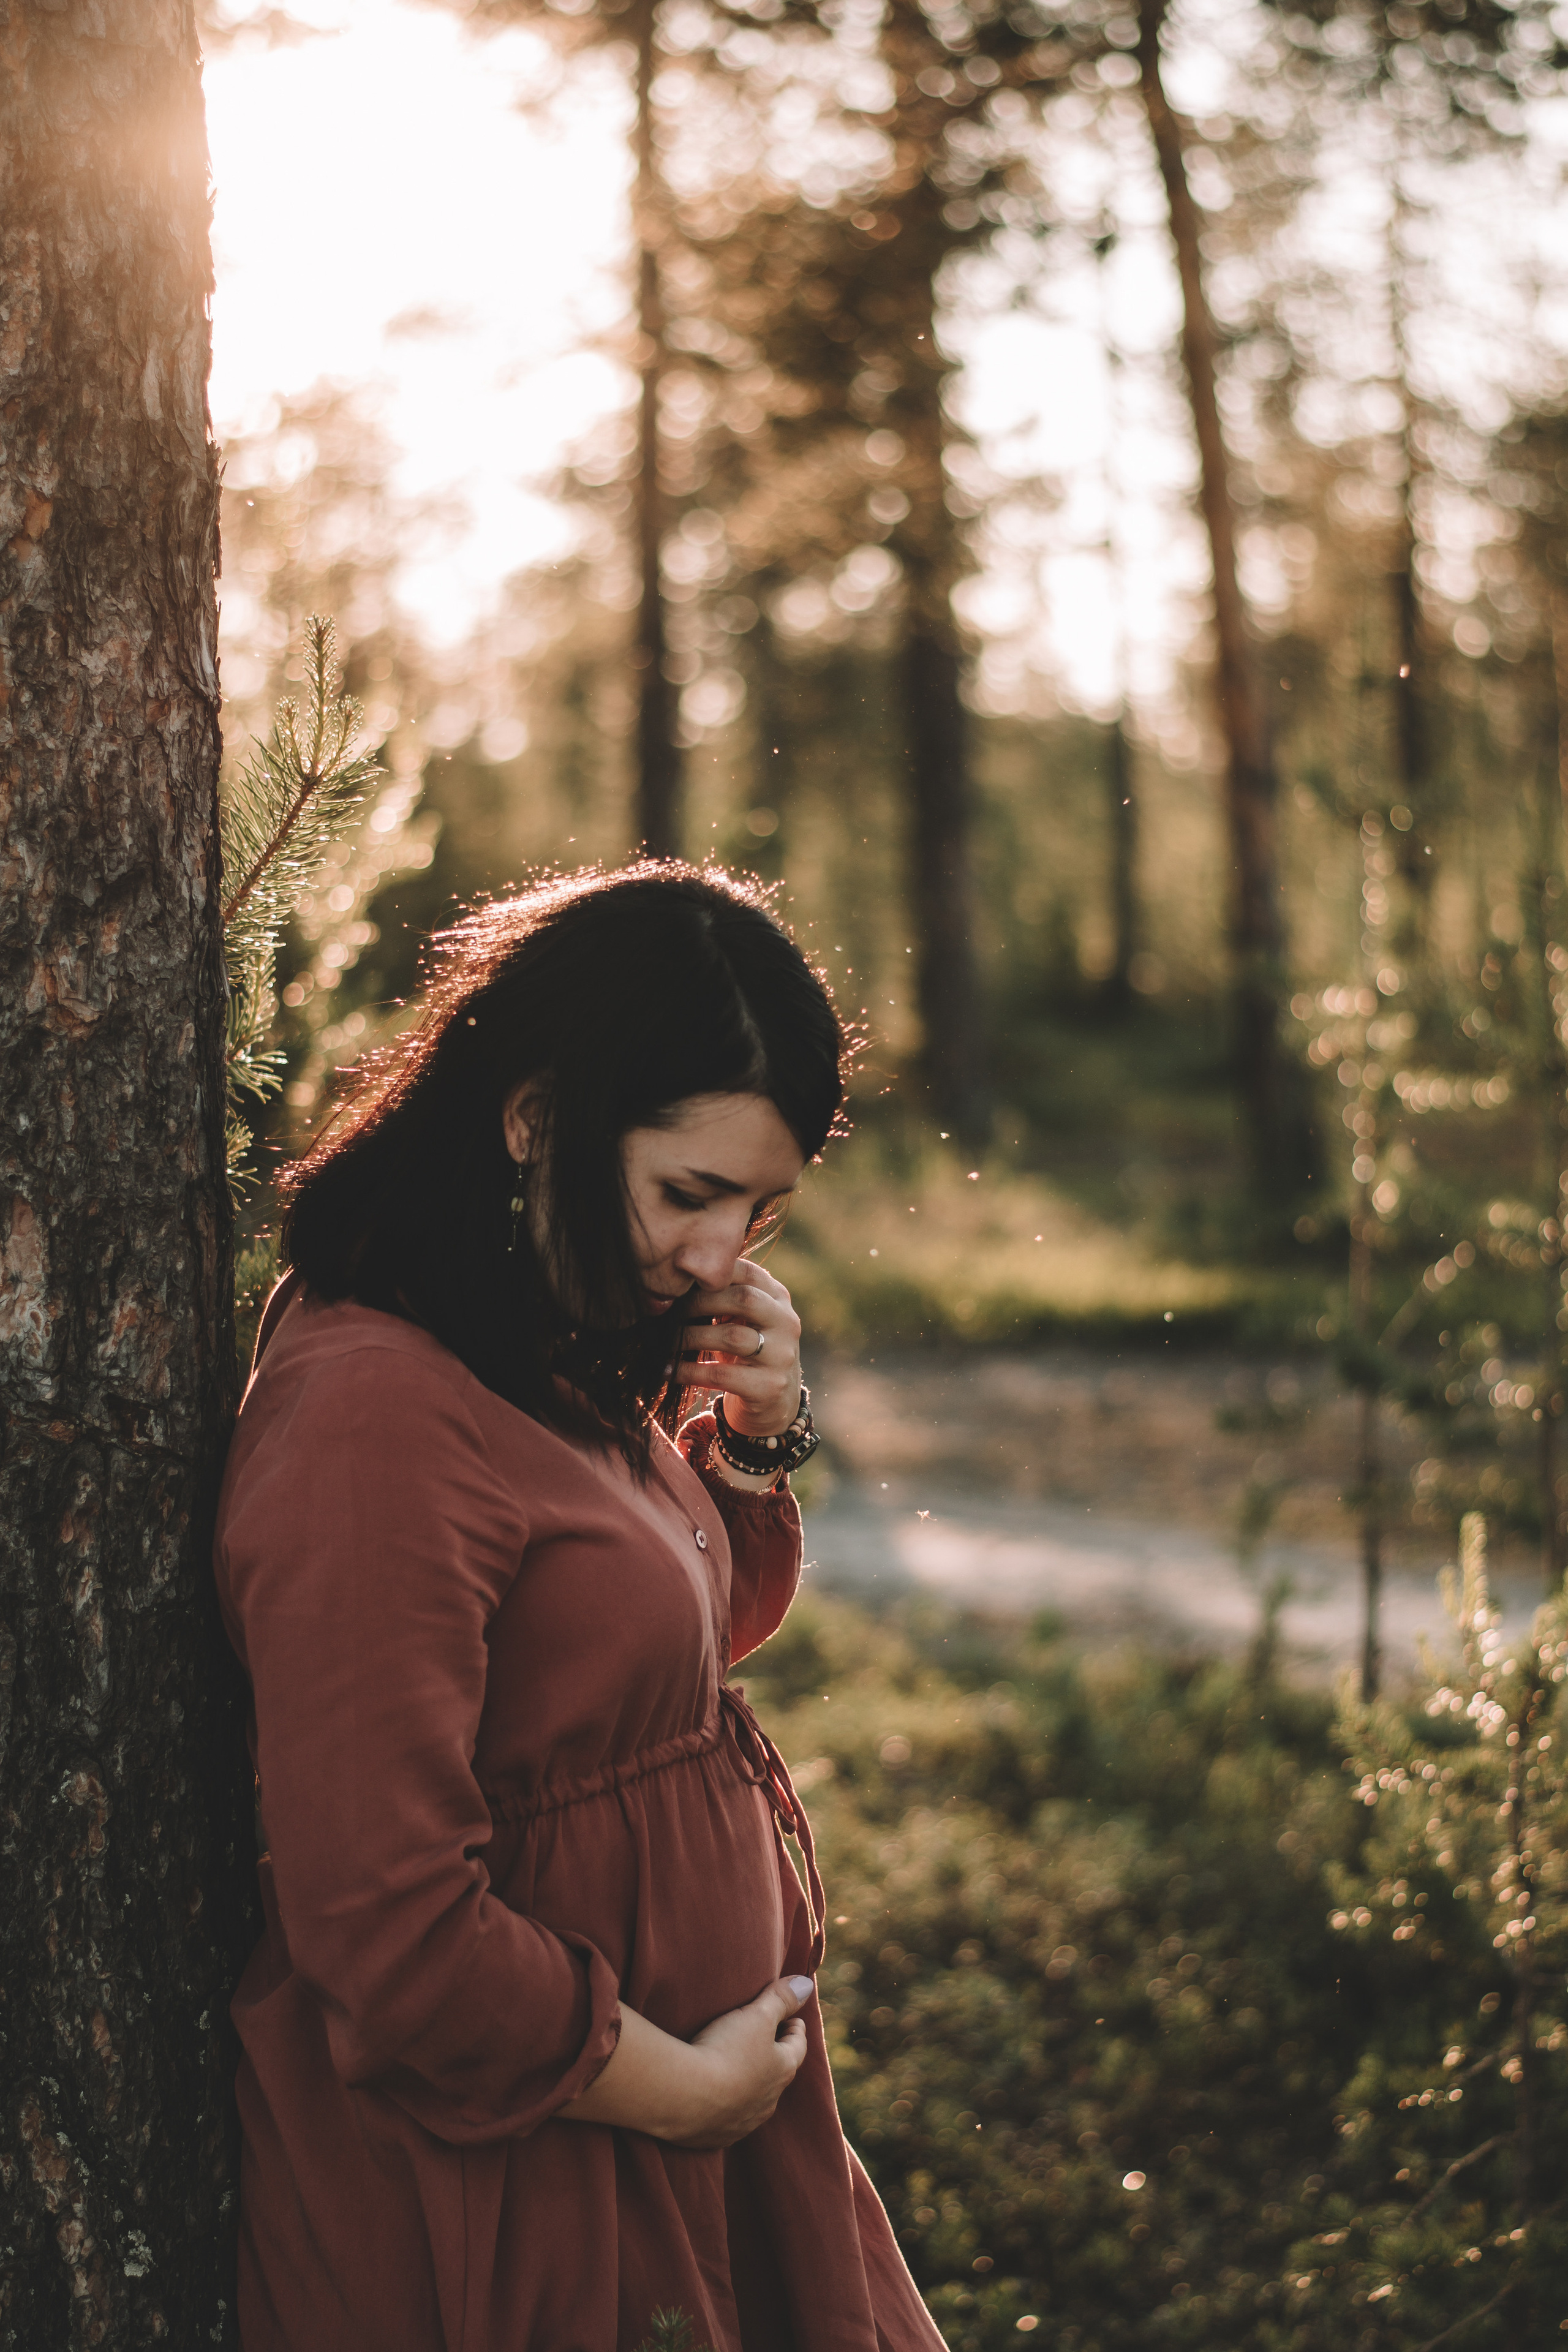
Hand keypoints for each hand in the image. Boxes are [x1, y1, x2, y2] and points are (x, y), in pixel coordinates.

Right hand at [669, 1974, 814, 2147]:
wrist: (685, 2097)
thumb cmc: (725, 2050)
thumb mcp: (756, 2015)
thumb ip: (781, 1999)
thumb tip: (805, 1985)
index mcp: (782, 2070)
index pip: (797, 2046)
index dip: (795, 2029)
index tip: (793, 2019)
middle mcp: (768, 2101)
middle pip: (777, 2074)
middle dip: (773, 2057)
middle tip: (766, 2041)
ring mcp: (744, 2122)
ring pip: (754, 2100)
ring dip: (750, 2084)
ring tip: (737, 2069)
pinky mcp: (718, 2136)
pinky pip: (728, 2120)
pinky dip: (726, 2107)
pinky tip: (714, 2099)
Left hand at [682, 1258, 802, 1437]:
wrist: (775, 1403)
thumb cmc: (748, 1352)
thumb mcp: (744, 1320)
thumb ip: (724, 1297)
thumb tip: (676, 1279)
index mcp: (779, 1299)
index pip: (747, 1272)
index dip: (712, 1274)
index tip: (681, 1281)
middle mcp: (787, 1323)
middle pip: (744, 1299)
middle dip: (700, 1302)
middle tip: (671, 1311)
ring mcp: (781, 1356)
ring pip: (731, 1337)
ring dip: (691, 1337)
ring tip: (666, 1340)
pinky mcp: (769, 1387)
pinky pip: (721, 1375)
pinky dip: (689, 1371)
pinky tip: (668, 1370)